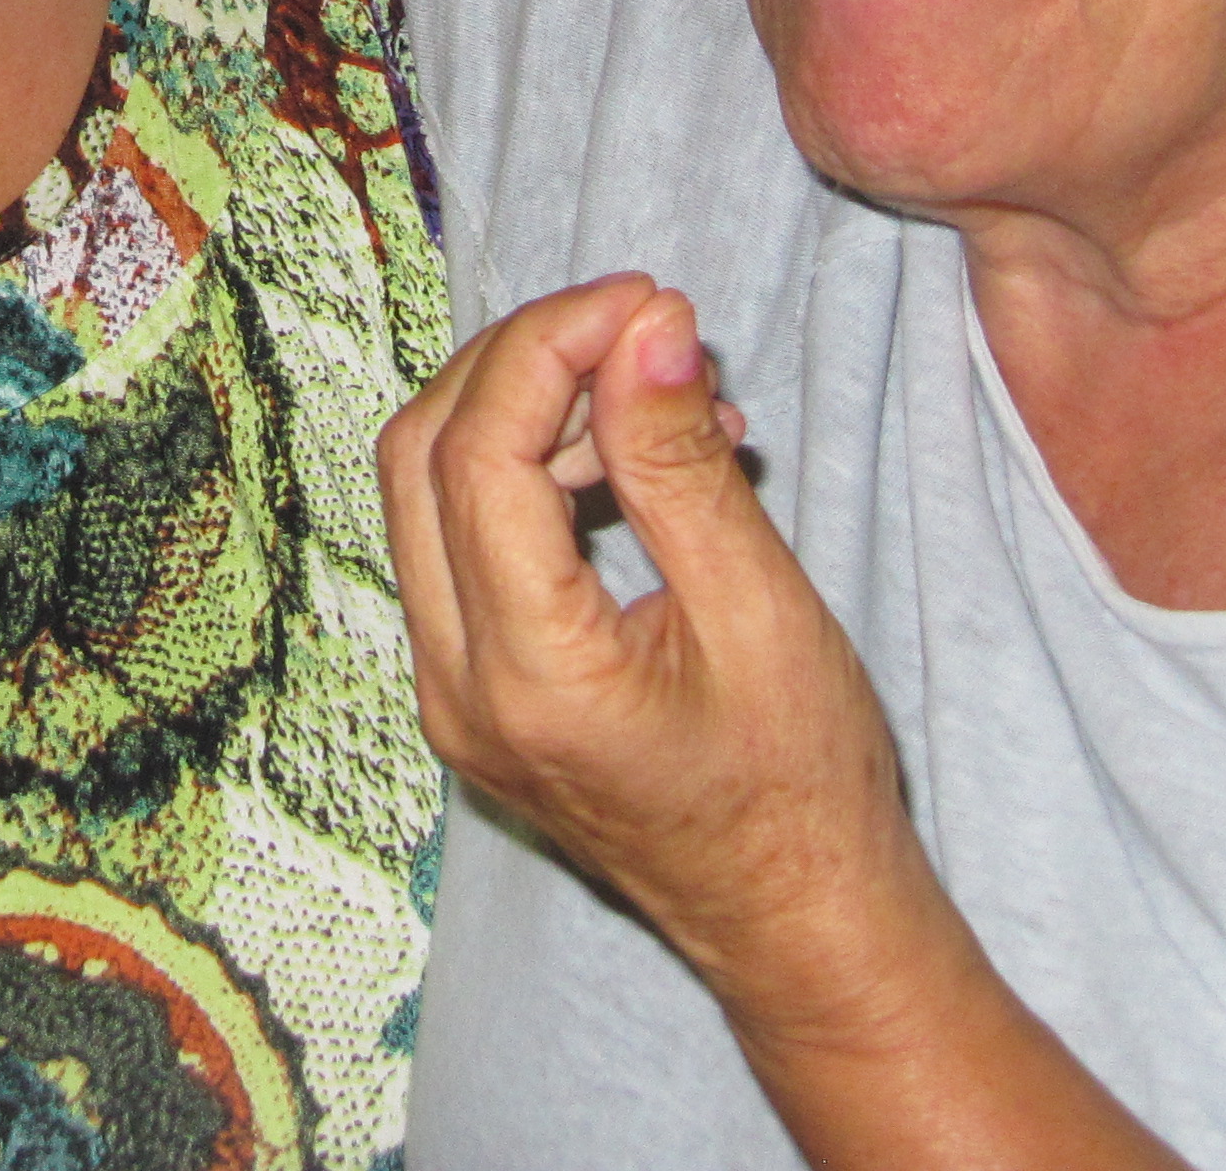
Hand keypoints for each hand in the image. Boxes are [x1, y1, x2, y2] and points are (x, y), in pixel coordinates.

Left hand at [384, 283, 1180, 1168]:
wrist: (799, 925)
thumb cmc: (802, 789)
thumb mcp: (761, 611)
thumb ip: (682, 465)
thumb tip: (647, 325)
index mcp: (526, 675)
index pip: (479, 451)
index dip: (553, 345)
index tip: (647, 300)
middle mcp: (457, 687)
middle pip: (423, 456)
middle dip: (523, 361)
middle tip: (640, 324)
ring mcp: (454, 695)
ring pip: (430, 492)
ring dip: (530, 414)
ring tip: (667, 399)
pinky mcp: (475, 692)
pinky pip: (466, 545)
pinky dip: (533, 477)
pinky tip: (639, 463)